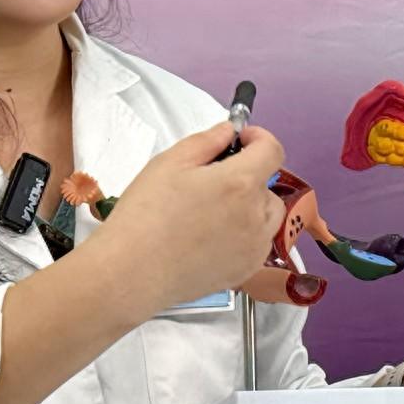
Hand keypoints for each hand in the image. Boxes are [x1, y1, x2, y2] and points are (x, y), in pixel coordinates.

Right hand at [84, 122, 284, 318]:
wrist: (132, 272)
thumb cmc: (144, 218)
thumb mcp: (169, 163)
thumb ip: (206, 141)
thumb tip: (226, 132)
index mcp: (240, 182)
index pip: (272, 150)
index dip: (258, 138)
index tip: (242, 141)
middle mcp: (255, 215)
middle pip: (268, 186)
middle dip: (248, 177)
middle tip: (214, 182)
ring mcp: (254, 246)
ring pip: (267, 216)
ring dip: (251, 207)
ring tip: (212, 211)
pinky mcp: (245, 270)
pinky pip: (258, 244)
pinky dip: (245, 235)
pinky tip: (211, 236)